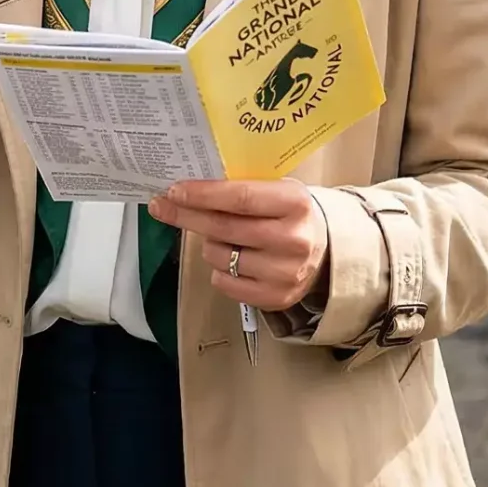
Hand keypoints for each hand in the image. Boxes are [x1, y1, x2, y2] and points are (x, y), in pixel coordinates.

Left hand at [149, 178, 329, 313]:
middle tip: (162, 206)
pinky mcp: (276, 298)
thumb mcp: (276, 190)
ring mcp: (286, 273)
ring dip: (209, 244)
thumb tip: (186, 189)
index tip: (174, 191)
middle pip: (224, 228)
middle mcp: (293, 239)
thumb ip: (241, 188)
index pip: (240, 198)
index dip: (203, 195)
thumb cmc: (289, 214)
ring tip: (223, 238)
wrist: (324, 251)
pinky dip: (219, 270)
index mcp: (295, 203)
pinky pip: (225, 283)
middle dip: (188, 216)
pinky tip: (233, 259)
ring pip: (220, 256)